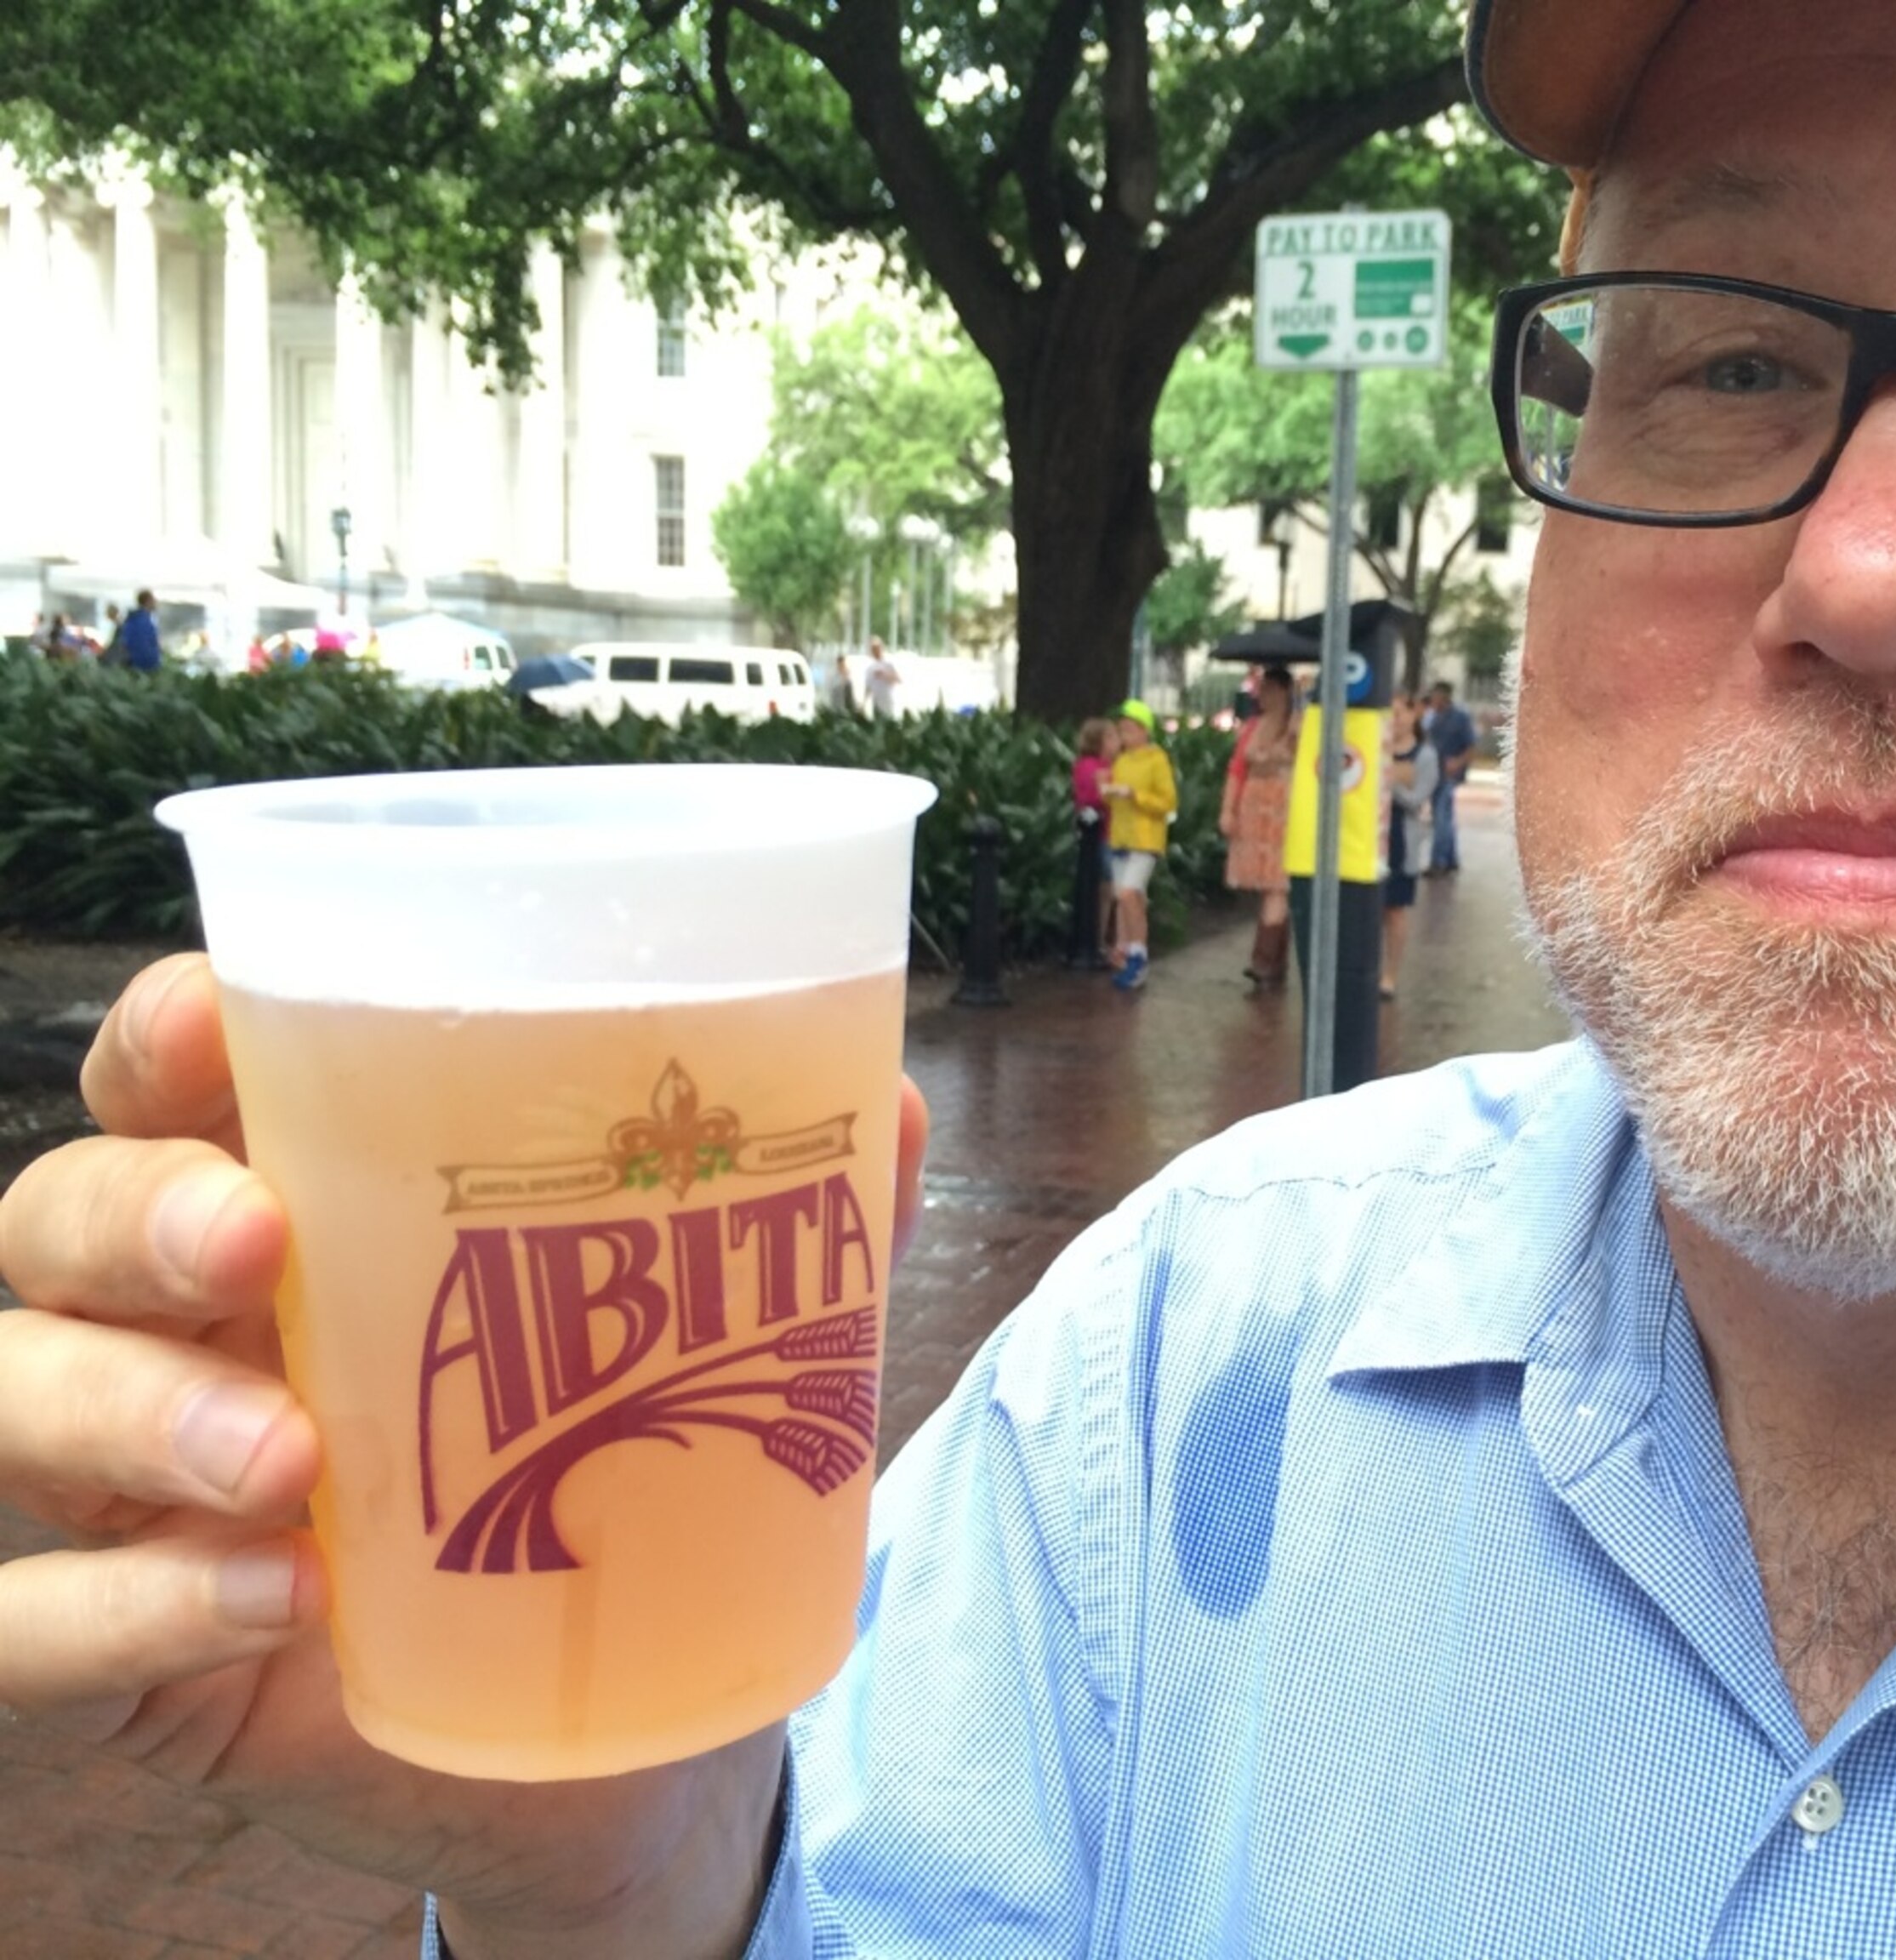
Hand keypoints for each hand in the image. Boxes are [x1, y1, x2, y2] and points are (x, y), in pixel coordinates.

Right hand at [0, 955, 931, 1958]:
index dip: (160, 1038)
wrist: (617, 1733)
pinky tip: (274, 1600)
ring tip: (288, 1459)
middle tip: (260, 1244)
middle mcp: (178, 1323)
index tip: (215, 1019)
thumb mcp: (703, 1347)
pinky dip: (134, 1601)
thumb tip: (888, 1098)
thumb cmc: (620, 1483)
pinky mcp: (129, 1646)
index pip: (170, 1089)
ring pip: (19, 1396)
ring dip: (131, 1411)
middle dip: (137, 1211)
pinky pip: (35, 1619)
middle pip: (57, 1217)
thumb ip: (782, 1226)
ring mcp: (129, 1485)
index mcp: (298, 1212)